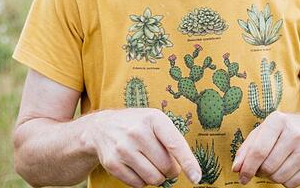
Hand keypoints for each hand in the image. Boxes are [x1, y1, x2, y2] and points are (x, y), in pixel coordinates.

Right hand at [83, 108, 200, 186]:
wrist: (102, 127)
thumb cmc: (138, 125)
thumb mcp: (155, 121)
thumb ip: (173, 140)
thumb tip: (187, 168)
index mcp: (153, 119)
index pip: (175, 144)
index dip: (188, 163)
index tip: (197, 177)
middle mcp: (137, 132)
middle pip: (166, 167)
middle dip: (170, 170)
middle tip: (164, 163)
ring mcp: (123, 148)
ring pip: (153, 179)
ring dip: (157, 178)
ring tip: (151, 165)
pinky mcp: (113, 163)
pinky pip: (138, 184)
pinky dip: (142, 181)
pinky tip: (137, 167)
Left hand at [232, 112, 299, 187]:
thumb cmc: (282, 132)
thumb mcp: (263, 131)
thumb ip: (246, 149)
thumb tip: (237, 168)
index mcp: (278, 120)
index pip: (258, 151)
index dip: (247, 168)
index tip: (242, 177)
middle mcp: (295, 132)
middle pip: (268, 167)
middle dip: (260, 172)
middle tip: (261, 168)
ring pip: (280, 177)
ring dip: (272, 177)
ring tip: (274, 167)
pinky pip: (292, 184)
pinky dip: (285, 182)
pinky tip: (287, 169)